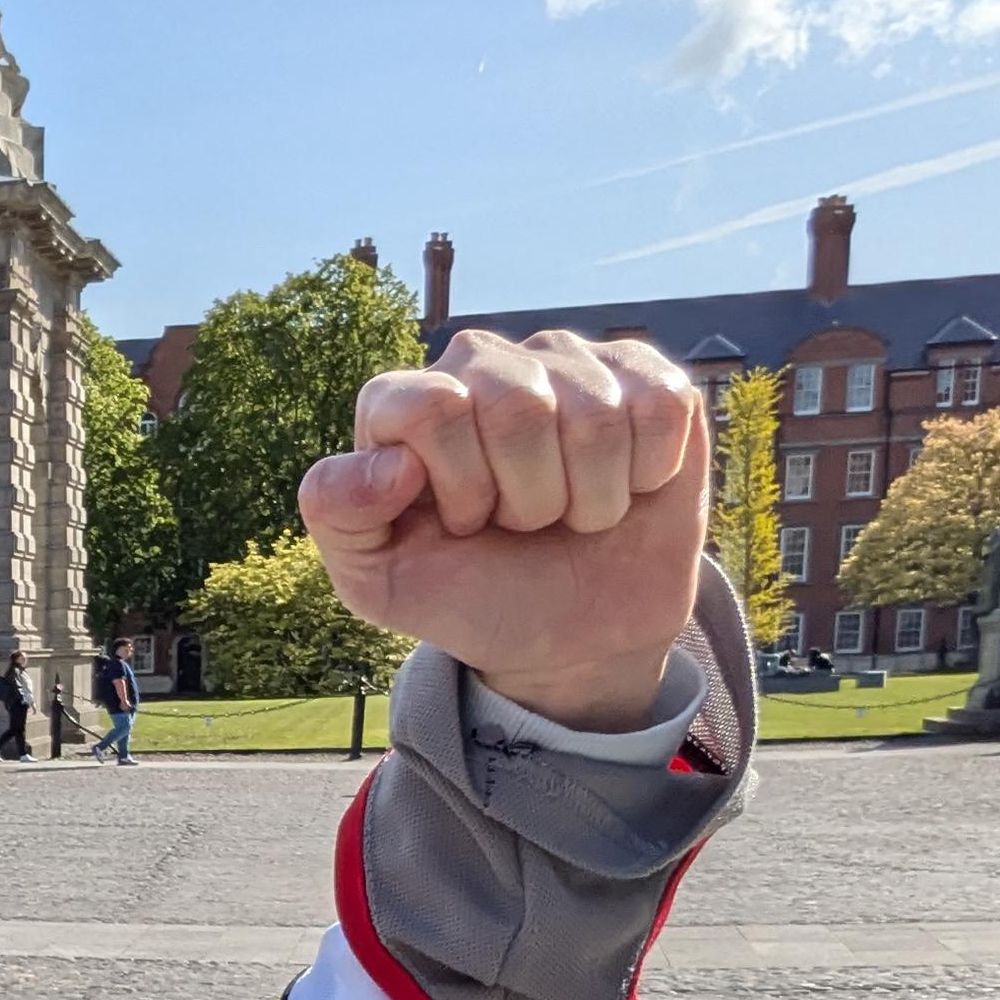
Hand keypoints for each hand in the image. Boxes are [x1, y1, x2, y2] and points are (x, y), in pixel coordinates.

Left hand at [300, 326, 710, 728]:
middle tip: (522, 524)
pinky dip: (648, 472)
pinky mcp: (645, 378)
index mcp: (407, 402)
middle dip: (528, 499)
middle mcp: (483, 363)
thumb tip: (391, 462)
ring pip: (595, 414)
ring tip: (568, 513)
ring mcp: (566, 362)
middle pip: (518, 408)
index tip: (463, 524)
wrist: (571, 636)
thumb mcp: (378, 582)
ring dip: (590, 496)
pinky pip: (662, 407)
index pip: (434, 406)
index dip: (462, 485)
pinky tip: (626, 487)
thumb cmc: (471, 597)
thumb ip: (338, 514)